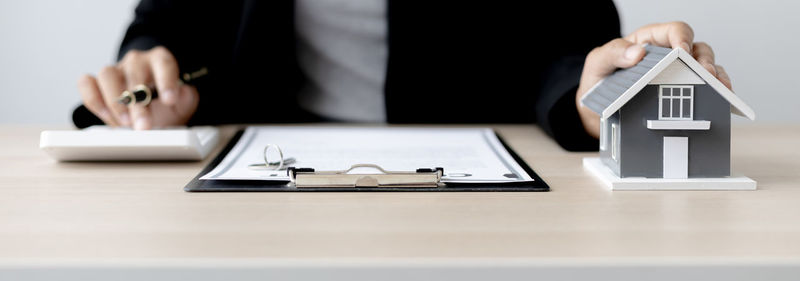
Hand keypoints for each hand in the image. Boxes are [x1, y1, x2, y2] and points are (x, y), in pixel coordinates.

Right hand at [77, 46, 198, 129]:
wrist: (152, 108)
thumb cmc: (167, 104)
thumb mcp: (183, 102)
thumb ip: (185, 98)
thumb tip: (180, 94)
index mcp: (160, 61)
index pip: (164, 63)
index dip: (166, 80)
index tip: (170, 100)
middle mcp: (136, 62)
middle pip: (135, 73)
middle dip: (139, 102)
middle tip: (144, 126)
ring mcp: (115, 70)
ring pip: (107, 74)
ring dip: (114, 100)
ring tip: (125, 122)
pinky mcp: (97, 83)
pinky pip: (87, 83)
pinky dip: (93, 99)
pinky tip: (105, 115)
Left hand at [575, 22, 732, 137]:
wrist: (596, 110)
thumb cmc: (599, 80)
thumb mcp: (598, 63)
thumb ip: (613, 53)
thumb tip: (637, 53)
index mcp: (650, 41)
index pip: (674, 31)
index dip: (682, 38)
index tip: (682, 51)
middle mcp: (669, 55)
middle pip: (697, 49)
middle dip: (704, 60)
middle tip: (706, 73)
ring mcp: (678, 74)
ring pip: (706, 67)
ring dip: (715, 76)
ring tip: (720, 87)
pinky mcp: (681, 92)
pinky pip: (705, 88)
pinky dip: (714, 92)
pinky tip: (719, 99)